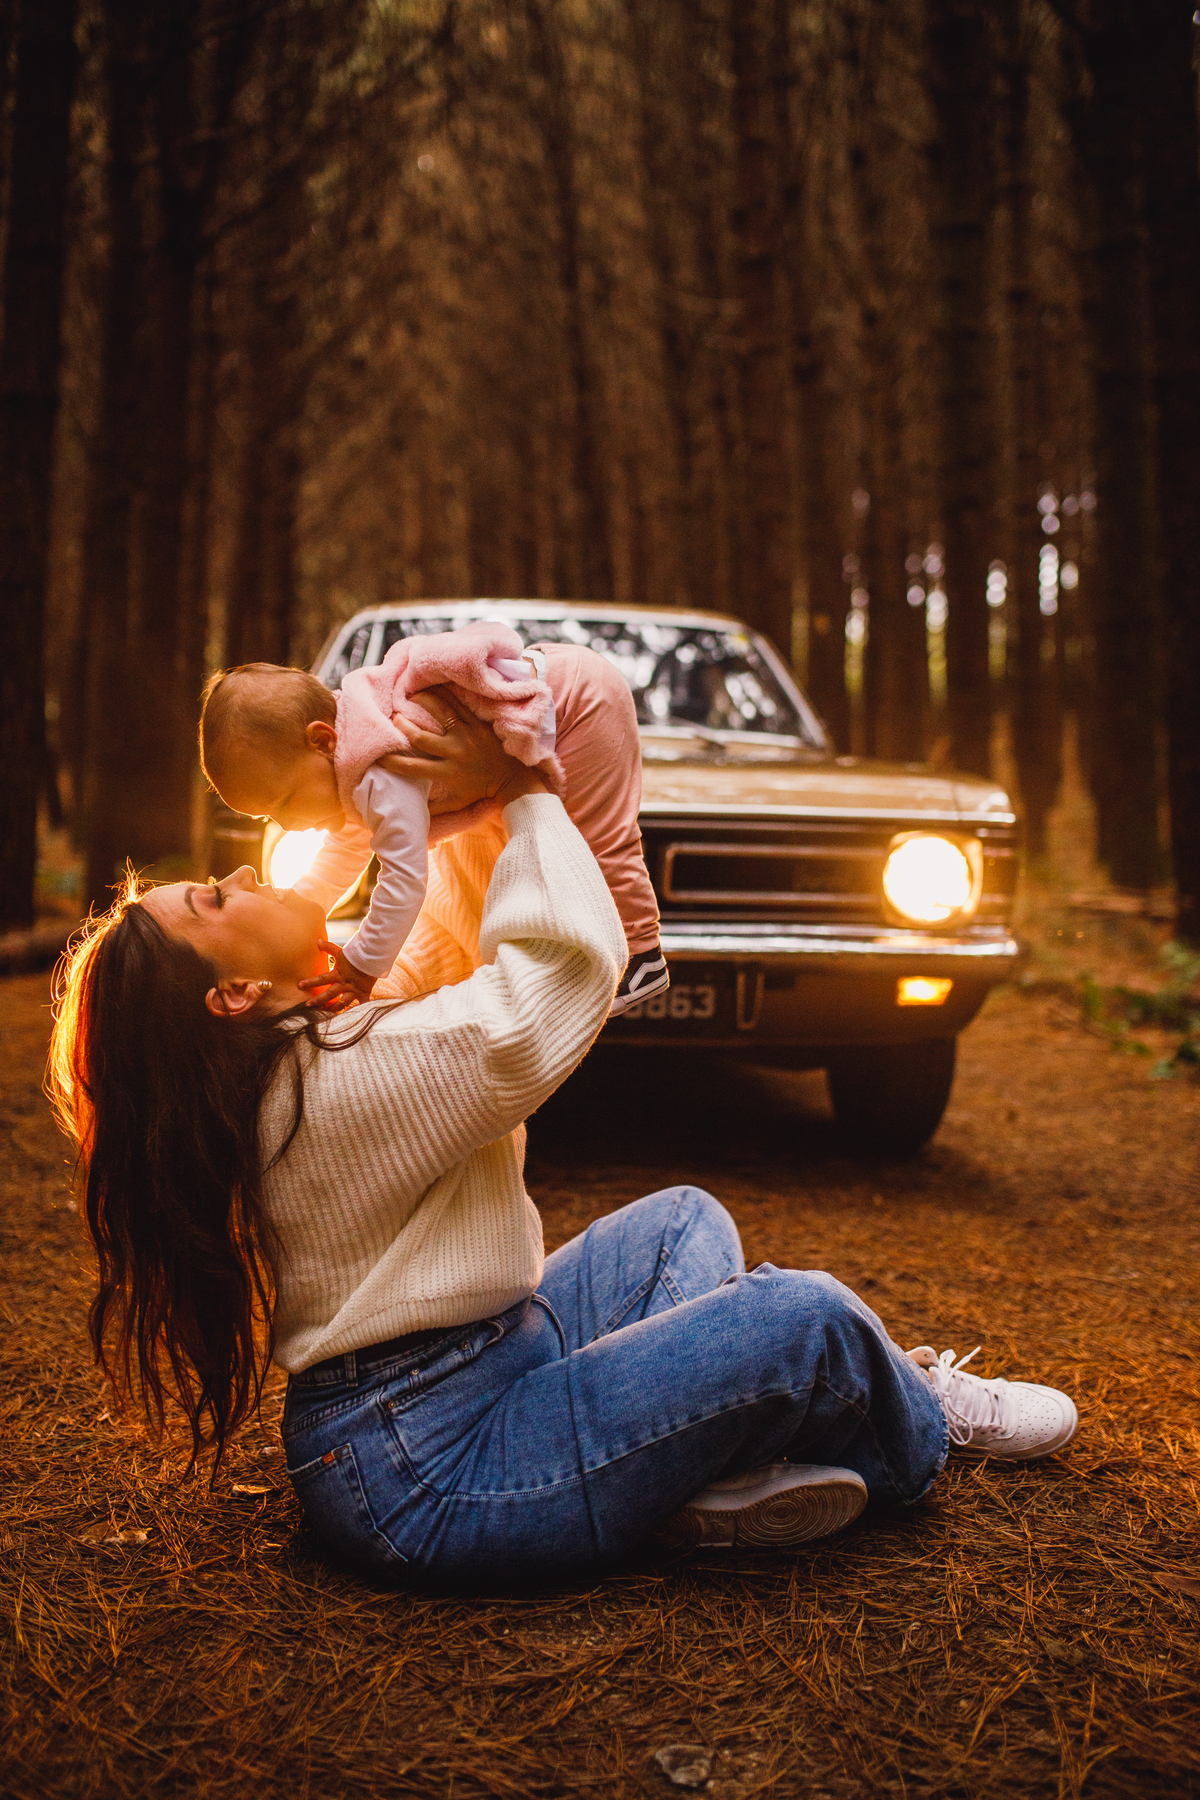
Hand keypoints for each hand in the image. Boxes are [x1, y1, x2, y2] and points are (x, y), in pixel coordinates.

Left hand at [299, 940, 376, 1009]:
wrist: (374, 957)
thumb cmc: (357, 955)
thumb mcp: (341, 952)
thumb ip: (329, 947)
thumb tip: (317, 941)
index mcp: (338, 975)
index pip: (321, 979)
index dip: (310, 982)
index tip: (300, 986)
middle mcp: (344, 984)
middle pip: (329, 995)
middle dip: (318, 1000)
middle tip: (307, 1005)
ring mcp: (354, 991)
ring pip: (342, 1003)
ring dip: (333, 1009)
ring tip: (324, 1014)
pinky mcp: (364, 994)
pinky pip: (361, 1006)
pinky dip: (357, 1012)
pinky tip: (352, 1019)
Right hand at [375, 685, 547, 813]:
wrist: (513, 779)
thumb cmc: (481, 791)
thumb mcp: (456, 804)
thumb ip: (434, 809)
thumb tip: (411, 814)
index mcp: (446, 773)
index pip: (412, 767)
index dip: (392, 761)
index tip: (379, 755)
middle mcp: (454, 753)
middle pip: (421, 737)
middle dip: (403, 726)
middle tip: (394, 718)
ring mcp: (467, 735)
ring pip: (441, 712)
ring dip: (423, 701)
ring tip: (411, 694)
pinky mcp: (479, 724)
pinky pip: (459, 704)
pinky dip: (445, 693)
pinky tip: (432, 686)